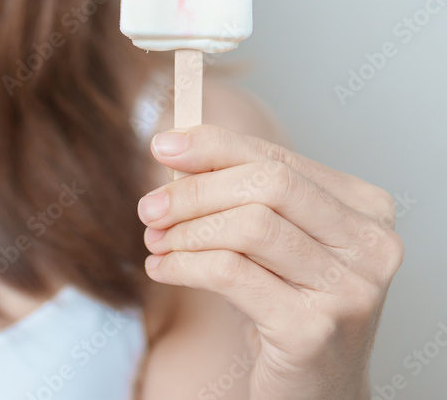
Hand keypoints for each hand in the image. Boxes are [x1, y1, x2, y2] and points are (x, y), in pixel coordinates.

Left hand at [138, 125, 403, 398]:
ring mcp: (348, 290)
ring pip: (249, 226)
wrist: (316, 389)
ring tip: (156, 241)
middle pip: (267, 185)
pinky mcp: (313, 330)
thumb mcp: (270, 241)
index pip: (279, 158)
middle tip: (150, 207)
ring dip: (186, 231)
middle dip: (196, 191)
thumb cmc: (287, 304)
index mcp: (366, 210)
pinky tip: (161, 268)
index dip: (215, 147)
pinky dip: (183, 265)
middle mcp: (370, 246)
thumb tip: (173, 145)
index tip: (163, 145)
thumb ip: (238, 192)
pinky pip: (230, 274)